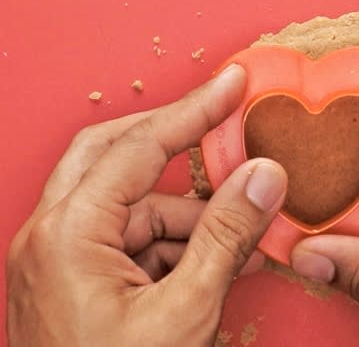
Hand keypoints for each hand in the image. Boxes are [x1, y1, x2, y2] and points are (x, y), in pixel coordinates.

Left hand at [7, 64, 287, 345]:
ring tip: (243, 240)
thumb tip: (265, 177)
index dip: (194, 111)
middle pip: (117, 156)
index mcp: (67, 235)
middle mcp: (53, 235)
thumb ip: (227, 237)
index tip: (233, 85)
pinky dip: (177, 247)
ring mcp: (64, 257)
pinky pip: (134, 241)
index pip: (140, 147)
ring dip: (191, 218)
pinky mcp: (81, 278)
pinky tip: (215, 267)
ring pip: (135, 206)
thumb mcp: (185, 313)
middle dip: (177, 144)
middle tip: (226, 130)